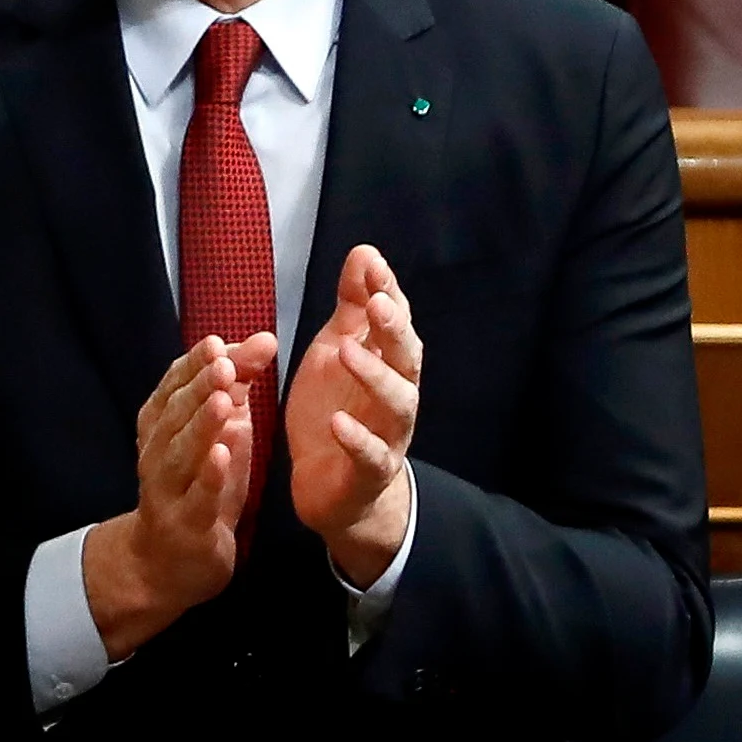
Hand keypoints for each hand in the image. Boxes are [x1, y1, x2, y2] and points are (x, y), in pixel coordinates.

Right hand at [82, 331, 276, 660]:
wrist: (171, 560)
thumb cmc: (199, 485)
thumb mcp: (221, 431)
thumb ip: (237, 388)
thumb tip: (262, 341)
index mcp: (161, 423)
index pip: (175, 385)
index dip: (196, 363)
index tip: (219, 341)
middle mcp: (156, 451)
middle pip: (175, 413)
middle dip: (199, 386)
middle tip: (224, 362)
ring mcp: (166, 489)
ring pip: (180, 451)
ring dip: (201, 424)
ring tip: (223, 400)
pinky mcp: (185, 524)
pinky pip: (196, 497)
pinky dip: (208, 475)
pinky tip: (222, 455)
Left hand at [288, 244, 419, 586]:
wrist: (334, 489)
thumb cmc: (338, 411)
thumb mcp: (337, 351)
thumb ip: (352, 307)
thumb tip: (365, 252)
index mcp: (389, 362)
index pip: (395, 321)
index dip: (387, 292)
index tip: (370, 263)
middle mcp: (398, 395)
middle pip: (407, 357)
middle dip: (395, 329)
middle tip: (377, 302)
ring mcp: (389, 434)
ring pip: (397, 403)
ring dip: (375, 376)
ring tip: (346, 351)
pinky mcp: (371, 472)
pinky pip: (371, 456)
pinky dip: (357, 439)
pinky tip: (338, 422)